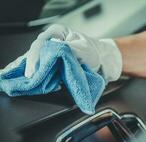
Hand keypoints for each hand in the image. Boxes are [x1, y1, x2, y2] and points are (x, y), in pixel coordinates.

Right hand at [3, 24, 121, 81]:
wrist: (103, 61)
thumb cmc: (94, 52)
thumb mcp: (83, 49)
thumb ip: (67, 50)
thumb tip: (53, 53)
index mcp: (58, 33)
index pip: (41, 44)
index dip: (35, 57)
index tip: (34, 70)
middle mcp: (52, 42)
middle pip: (36, 53)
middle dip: (29, 66)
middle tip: (24, 77)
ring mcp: (52, 53)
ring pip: (37, 62)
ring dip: (30, 71)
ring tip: (20, 80)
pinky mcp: (54, 64)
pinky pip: (42, 69)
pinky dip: (36, 75)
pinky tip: (29, 81)